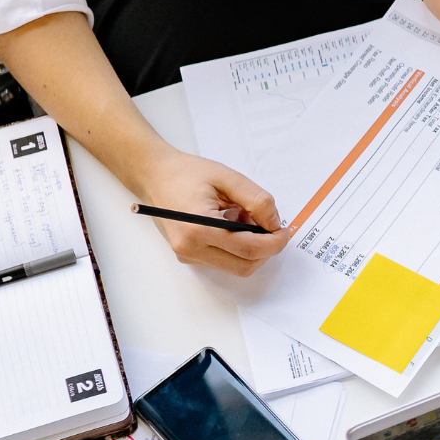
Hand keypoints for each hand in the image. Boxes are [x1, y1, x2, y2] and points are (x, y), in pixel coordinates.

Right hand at [133, 146, 289, 275]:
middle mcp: (190, 248)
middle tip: (269, 224)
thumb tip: (275, 224)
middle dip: (265, 249)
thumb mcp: (228, 178)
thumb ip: (257, 201)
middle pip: (244, 265)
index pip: (248, 249)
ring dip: (250, 247)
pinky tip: (229, 222)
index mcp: (199, 228)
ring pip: (235, 266)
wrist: (154, 176)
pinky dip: (235, 247)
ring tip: (242, 216)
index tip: (284, 230)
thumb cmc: (187, 174)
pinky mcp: (188, 256)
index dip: (274, 243)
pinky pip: (222, 260)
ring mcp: (187, 255)